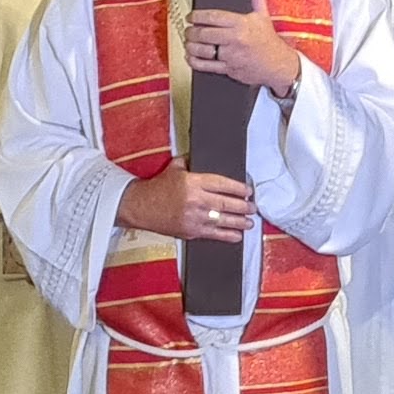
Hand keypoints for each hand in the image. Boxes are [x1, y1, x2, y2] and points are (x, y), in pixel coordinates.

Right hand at [118, 165, 255, 246]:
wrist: (140, 206)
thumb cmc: (158, 187)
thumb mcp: (175, 168)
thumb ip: (191, 162)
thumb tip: (205, 157)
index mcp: (193, 182)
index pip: (222, 184)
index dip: (238, 188)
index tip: (248, 191)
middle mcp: (195, 199)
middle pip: (226, 203)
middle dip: (243, 206)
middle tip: (253, 207)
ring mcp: (193, 217)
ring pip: (223, 220)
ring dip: (239, 222)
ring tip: (250, 222)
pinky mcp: (190, 231)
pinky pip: (213, 234)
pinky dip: (227, 236)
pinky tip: (237, 236)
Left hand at [187, 7, 303, 99]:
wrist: (279, 65)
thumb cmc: (269, 41)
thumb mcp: (263, 15)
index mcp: (242, 24)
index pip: (213, 17)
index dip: (197, 16)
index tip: (191, 17)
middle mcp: (235, 39)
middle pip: (204, 33)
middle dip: (191, 31)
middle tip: (188, 30)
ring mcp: (231, 55)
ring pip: (203, 50)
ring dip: (191, 46)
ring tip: (188, 42)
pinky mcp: (229, 69)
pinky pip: (207, 66)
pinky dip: (194, 61)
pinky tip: (191, 56)